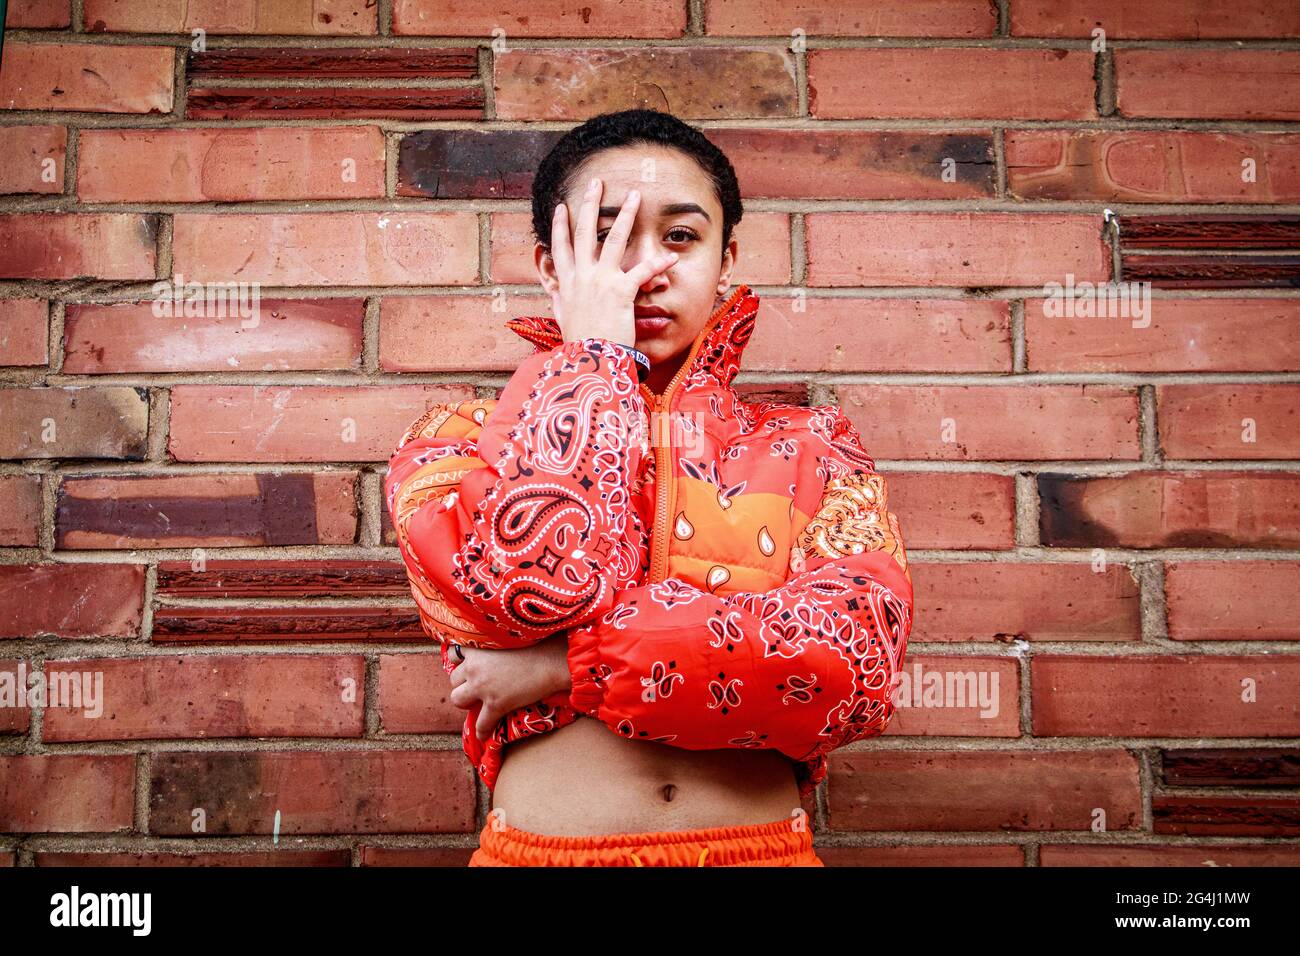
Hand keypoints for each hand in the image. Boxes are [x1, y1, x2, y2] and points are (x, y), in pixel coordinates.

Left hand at [446, 633, 571, 742]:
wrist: (551, 660)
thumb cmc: (538, 643)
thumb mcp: (509, 637)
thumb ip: (495, 642)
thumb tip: (495, 650)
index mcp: (477, 647)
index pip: (454, 654)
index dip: (461, 662)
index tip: (469, 665)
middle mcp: (475, 667)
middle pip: (453, 679)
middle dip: (463, 683)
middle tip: (476, 685)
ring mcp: (483, 687)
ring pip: (457, 699)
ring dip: (466, 701)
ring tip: (477, 703)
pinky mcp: (495, 704)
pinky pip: (481, 723)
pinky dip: (482, 730)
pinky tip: (485, 734)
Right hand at [548, 176, 678, 345]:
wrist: (590, 360)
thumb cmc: (579, 343)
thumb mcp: (563, 319)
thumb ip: (559, 301)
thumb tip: (553, 292)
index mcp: (568, 283)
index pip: (561, 247)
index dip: (559, 226)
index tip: (561, 207)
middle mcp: (582, 276)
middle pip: (585, 232)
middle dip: (590, 205)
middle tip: (596, 183)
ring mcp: (601, 281)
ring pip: (614, 240)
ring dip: (626, 215)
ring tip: (635, 195)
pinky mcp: (621, 291)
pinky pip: (642, 272)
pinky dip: (658, 265)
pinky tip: (671, 258)